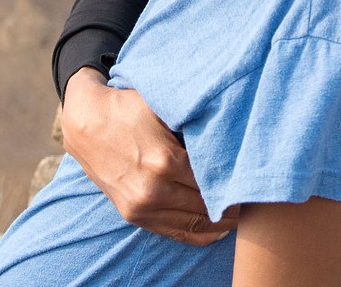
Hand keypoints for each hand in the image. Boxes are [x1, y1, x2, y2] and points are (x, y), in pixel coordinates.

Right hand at [60, 68, 236, 243]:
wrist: (87, 123)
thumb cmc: (129, 108)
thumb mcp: (164, 107)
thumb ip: (196, 121)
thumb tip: (232, 130)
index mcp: (165, 160)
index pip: (215, 180)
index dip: (237, 179)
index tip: (253, 176)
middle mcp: (154, 189)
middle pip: (208, 204)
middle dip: (233, 200)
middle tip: (254, 193)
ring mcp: (142, 206)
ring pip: (196, 222)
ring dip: (222, 219)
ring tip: (242, 209)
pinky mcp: (134, 216)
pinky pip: (177, 233)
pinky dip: (202, 232)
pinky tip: (221, 226)